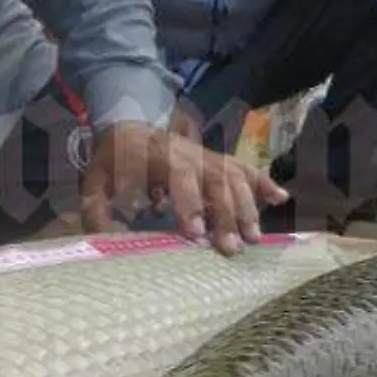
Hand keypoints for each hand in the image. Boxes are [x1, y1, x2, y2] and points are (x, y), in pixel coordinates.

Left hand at [78, 121, 289, 254]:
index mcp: (157, 155)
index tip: (196, 233)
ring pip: (234, 175)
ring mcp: (206, 155)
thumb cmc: (112, 163)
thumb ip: (96, 211)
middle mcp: (188, 153)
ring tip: (254, 237)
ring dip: (247, 205)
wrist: (128, 128)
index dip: (190, 202)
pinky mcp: (218, 160)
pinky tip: (281, 198)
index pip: (179, 175)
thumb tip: (105, 240)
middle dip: (226, 213)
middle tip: (232, 248)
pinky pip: (245, 168)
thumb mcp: (94, 184)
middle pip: (215, 178)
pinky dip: (263, 182)